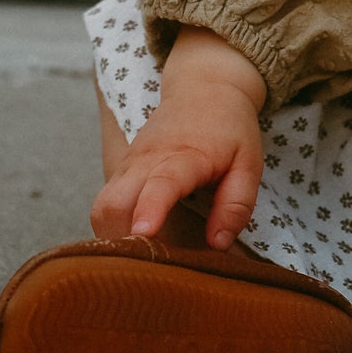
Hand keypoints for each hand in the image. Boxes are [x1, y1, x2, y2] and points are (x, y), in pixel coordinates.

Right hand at [90, 27, 266, 251]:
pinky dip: (113, 228)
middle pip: (113, 204)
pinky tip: (136, 243)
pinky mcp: (120, 171)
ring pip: (102, 208)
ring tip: (143, 259)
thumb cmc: (230, 128)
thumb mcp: (249, 163)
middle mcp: (146, 160)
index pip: (160, 184)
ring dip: (114, 238)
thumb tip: (217, 245)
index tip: (144, 235)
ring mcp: (128, 165)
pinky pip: (105, 205)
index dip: (150, 211)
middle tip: (150, 265)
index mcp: (183, 156)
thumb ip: (236, 205)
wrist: (205, 87)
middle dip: (122, 240)